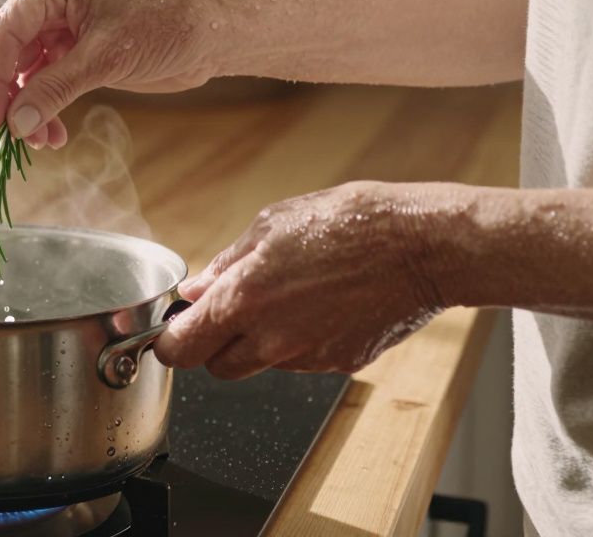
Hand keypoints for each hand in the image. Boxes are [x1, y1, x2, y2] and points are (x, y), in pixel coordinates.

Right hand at [0, 0, 218, 147]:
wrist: (211, 35)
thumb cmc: (167, 28)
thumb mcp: (107, 60)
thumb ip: (55, 89)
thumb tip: (15, 124)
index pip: (3, 31)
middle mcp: (49, 1)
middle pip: (4, 50)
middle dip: (7, 96)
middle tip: (14, 137)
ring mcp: (59, 25)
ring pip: (21, 71)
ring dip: (26, 108)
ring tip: (42, 141)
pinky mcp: (72, 49)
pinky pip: (42, 81)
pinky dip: (43, 108)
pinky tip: (53, 132)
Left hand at [153, 181, 449, 379]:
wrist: (421, 245)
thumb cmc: (347, 222)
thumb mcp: (272, 225)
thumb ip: (225, 265)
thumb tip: (194, 291)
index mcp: (243, 300)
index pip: (181, 350)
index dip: (171, 342)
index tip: (175, 330)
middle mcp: (271, 339)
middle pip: (217, 368)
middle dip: (214, 346)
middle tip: (229, 313)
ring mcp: (307, 357)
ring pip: (261, 364)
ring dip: (260, 342)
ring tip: (290, 296)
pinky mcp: (339, 363)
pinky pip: (302, 360)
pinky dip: (300, 341)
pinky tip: (321, 305)